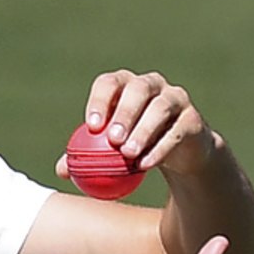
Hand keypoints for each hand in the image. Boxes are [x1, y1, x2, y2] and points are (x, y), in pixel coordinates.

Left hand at [55, 69, 220, 176]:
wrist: (180, 154)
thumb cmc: (135, 146)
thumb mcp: (111, 150)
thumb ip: (87, 155)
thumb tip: (61, 170)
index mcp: (126, 85)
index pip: (111, 83)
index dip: (100, 100)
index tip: (92, 127)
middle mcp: (152, 85)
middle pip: (138, 89)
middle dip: (124, 112)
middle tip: (112, 139)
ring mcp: (176, 99)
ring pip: (160, 108)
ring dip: (143, 131)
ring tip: (128, 154)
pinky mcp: (192, 120)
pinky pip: (176, 132)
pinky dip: (160, 148)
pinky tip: (145, 164)